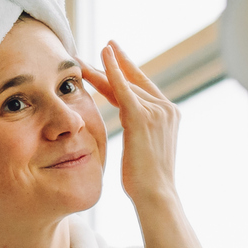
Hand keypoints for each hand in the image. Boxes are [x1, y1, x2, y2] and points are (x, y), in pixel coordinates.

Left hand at [83, 41, 179, 209]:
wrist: (155, 195)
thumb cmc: (145, 182)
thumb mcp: (143, 150)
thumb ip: (137, 131)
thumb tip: (130, 130)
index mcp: (168, 116)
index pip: (141, 89)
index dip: (124, 72)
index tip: (111, 56)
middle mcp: (166, 108)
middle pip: (130, 83)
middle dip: (109, 68)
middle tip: (90, 53)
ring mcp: (157, 110)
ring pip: (123, 84)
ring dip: (100, 70)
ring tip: (79, 60)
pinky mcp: (143, 116)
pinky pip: (124, 87)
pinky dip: (113, 69)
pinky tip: (104, 54)